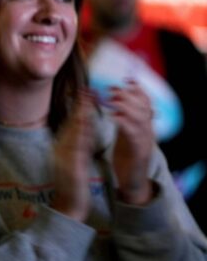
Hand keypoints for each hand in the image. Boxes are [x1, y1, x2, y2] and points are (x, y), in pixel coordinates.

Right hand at [52, 91, 94, 220]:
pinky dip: (81, 137)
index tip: (85, 91)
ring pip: (73, 134)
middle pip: (71, 125)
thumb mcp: (73, 160)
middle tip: (87, 90)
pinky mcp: (70, 168)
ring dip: (80, 117)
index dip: (78, 107)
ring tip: (87, 103)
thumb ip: (77, 144)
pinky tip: (86, 128)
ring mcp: (64, 159)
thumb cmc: (72, 183)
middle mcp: (60, 150)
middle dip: (79, 107)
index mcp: (62, 148)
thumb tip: (83, 125)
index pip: (71, 124)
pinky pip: (76, 150)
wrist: (68, 206)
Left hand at [107, 80, 154, 204]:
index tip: (127, 79)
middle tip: (113, 88)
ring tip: (112, 99)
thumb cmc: (126, 157)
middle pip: (143, 107)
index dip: (138, 90)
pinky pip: (134, 135)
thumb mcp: (125, 134)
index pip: (145, 103)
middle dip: (128, 95)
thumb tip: (117, 101)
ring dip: (126, 106)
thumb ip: (124, 119)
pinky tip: (114, 117)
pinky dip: (124, 123)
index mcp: (143, 126)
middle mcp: (147, 131)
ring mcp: (145, 142)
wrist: (132, 181)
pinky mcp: (139, 153)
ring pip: (140, 118)